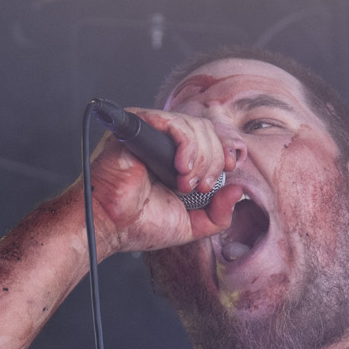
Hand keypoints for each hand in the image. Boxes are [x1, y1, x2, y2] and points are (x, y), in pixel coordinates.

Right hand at [84, 108, 241, 258]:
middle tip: (198, 188)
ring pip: (196, 126)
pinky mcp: (139, 125)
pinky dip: (186, 145)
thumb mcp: (191, 224)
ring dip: (201, 158)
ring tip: (184, 184)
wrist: (110, 224)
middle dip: (213, 162)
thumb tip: (238, 189)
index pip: (213, 138)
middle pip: (209, 131)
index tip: (230, 168)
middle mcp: (165, 140)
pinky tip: (180, 168)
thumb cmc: (140, 224)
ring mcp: (152, 130)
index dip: (226, 150)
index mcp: (178, 157)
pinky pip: (175, 123)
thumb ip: (218, 213)